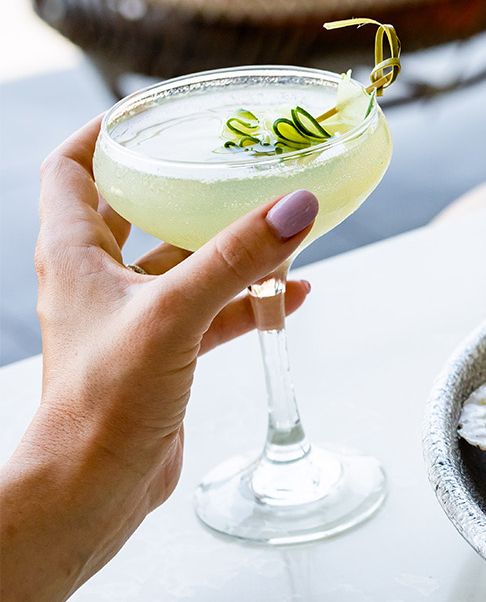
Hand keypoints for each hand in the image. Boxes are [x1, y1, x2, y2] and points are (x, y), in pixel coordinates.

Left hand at [2, 117, 319, 601]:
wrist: (91, 490)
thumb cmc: (104, 404)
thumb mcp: (175, 316)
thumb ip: (238, 258)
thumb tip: (296, 205)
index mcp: (74, 254)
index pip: (73, 170)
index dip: (107, 133)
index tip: (154, 111)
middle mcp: (96, 280)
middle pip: (136, 210)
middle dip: (184, 184)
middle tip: (231, 158)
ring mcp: (130, 319)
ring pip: (183, 263)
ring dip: (230, 245)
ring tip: (281, 224)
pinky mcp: (161, 356)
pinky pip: (212, 311)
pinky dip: (250, 299)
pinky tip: (296, 295)